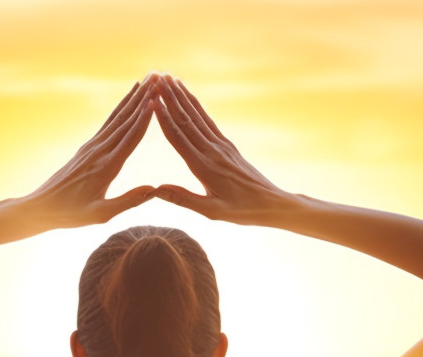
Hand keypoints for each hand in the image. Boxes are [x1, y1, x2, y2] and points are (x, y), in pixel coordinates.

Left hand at [22, 79, 156, 227]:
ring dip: (134, 98)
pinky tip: (130, 98)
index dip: (144, 119)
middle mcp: (99, 151)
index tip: (157, 100)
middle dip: (142, 99)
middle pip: (125, 121)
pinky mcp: (89, 146)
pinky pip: (109, 123)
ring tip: (148, 80)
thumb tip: (154, 189)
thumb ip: (128, 201)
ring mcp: (93, 146)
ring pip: (117, 117)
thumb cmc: (72, 214)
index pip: (129, 138)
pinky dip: (121, 108)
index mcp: (106, 167)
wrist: (43, 206)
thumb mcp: (101, 214)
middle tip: (159, 79)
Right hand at [150, 74, 293, 225]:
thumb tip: (156, 190)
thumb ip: (183, 198)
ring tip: (168, 79)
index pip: (179, 138)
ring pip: (197, 116)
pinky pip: (207, 121)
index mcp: (205, 167)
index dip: (164, 119)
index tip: (151, 101)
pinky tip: (188, 95)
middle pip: (187, 120)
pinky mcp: (227, 145)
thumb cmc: (242, 211)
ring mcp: (221, 145)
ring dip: (181, 96)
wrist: (271, 203)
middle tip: (155, 79)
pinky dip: (195, 106)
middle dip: (170, 98)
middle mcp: (212, 151)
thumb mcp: (211, 211)